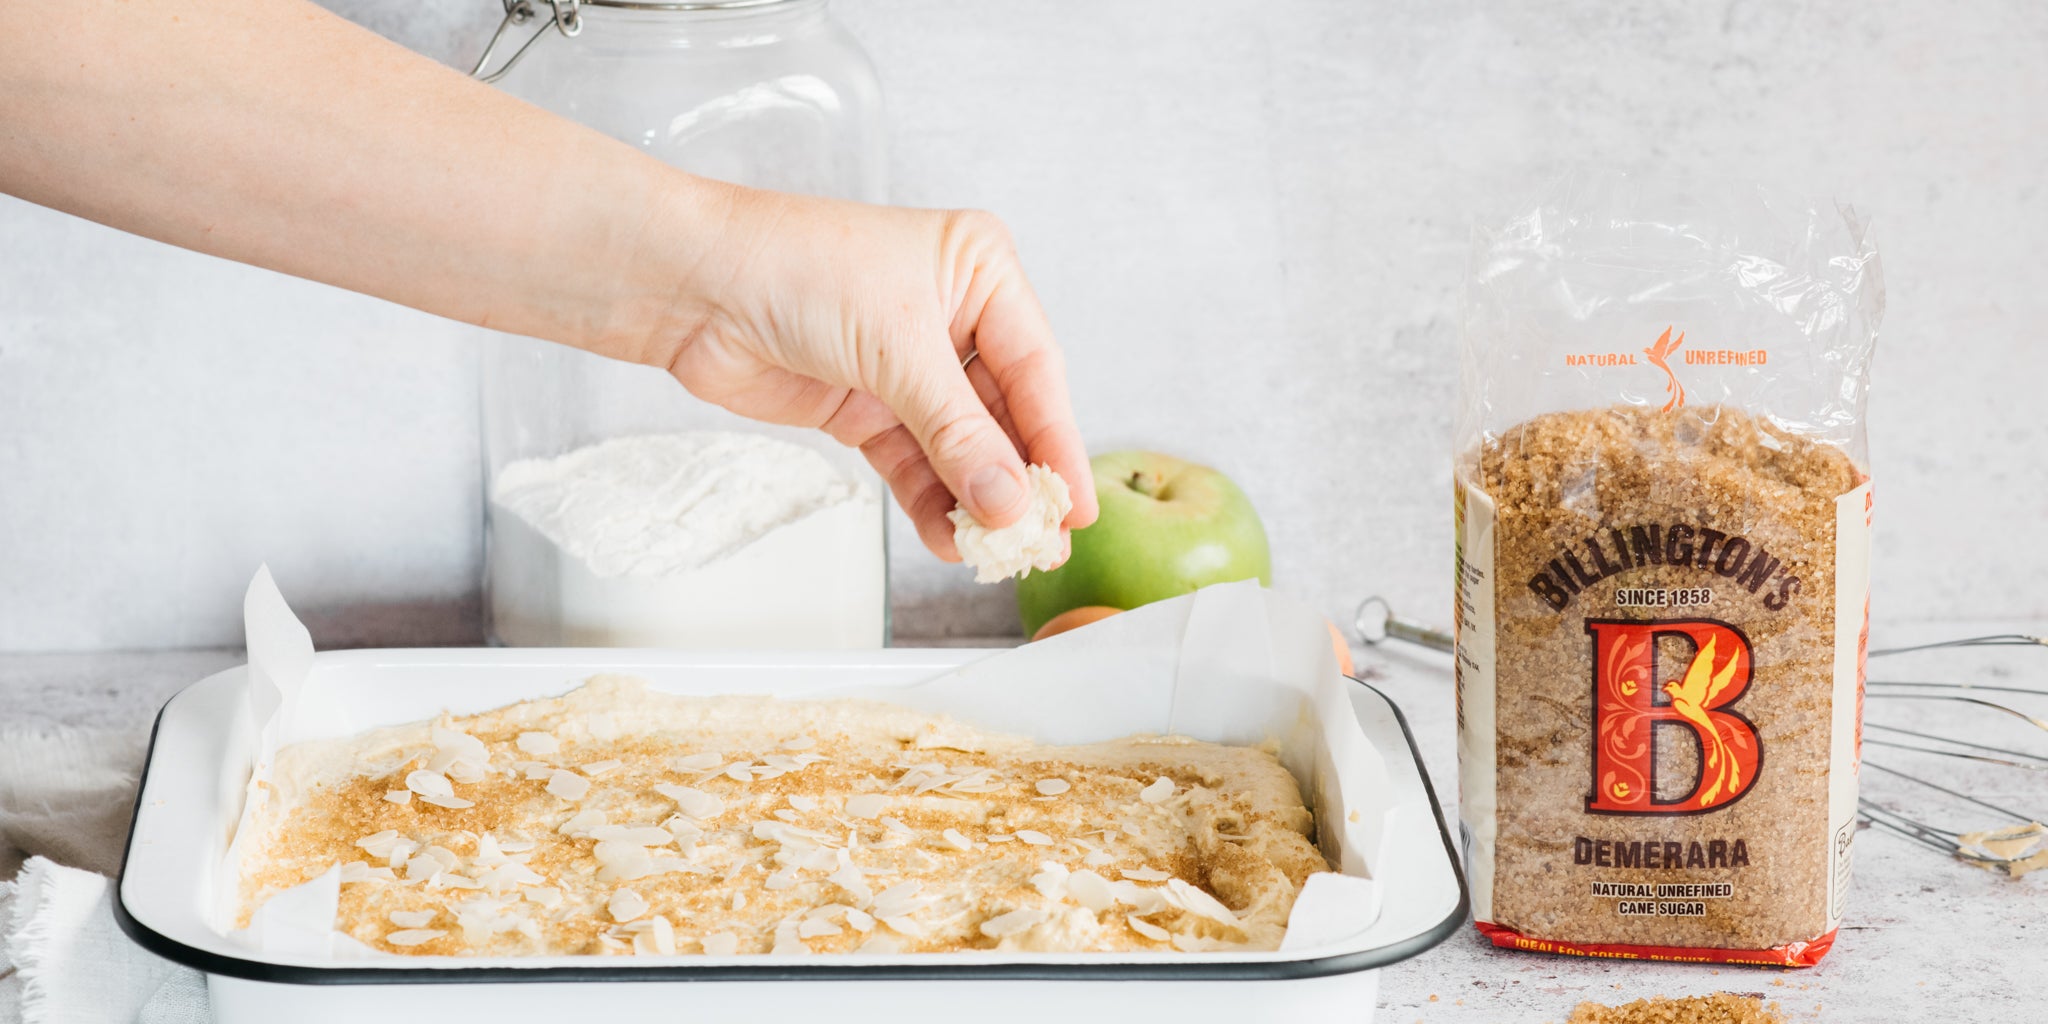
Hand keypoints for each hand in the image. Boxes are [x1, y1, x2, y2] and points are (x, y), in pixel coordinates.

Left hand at [643, 185, 1099, 561]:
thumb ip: (957, 434)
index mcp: (979, 270)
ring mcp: (907, 365)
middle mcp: (951, 315)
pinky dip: (928, 501)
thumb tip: (1007, 503)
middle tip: (1041, 544)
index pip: (1037, 369)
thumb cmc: (792, 266)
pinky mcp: (867, 405)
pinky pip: (914, 463)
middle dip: (1016, 482)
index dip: (1058, 443)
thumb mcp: (895, 347)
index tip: (1073, 506)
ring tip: (992, 554)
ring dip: (971, 501)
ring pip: (958, 448)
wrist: (692, 285)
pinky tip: (946, 536)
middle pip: (1003, 415)